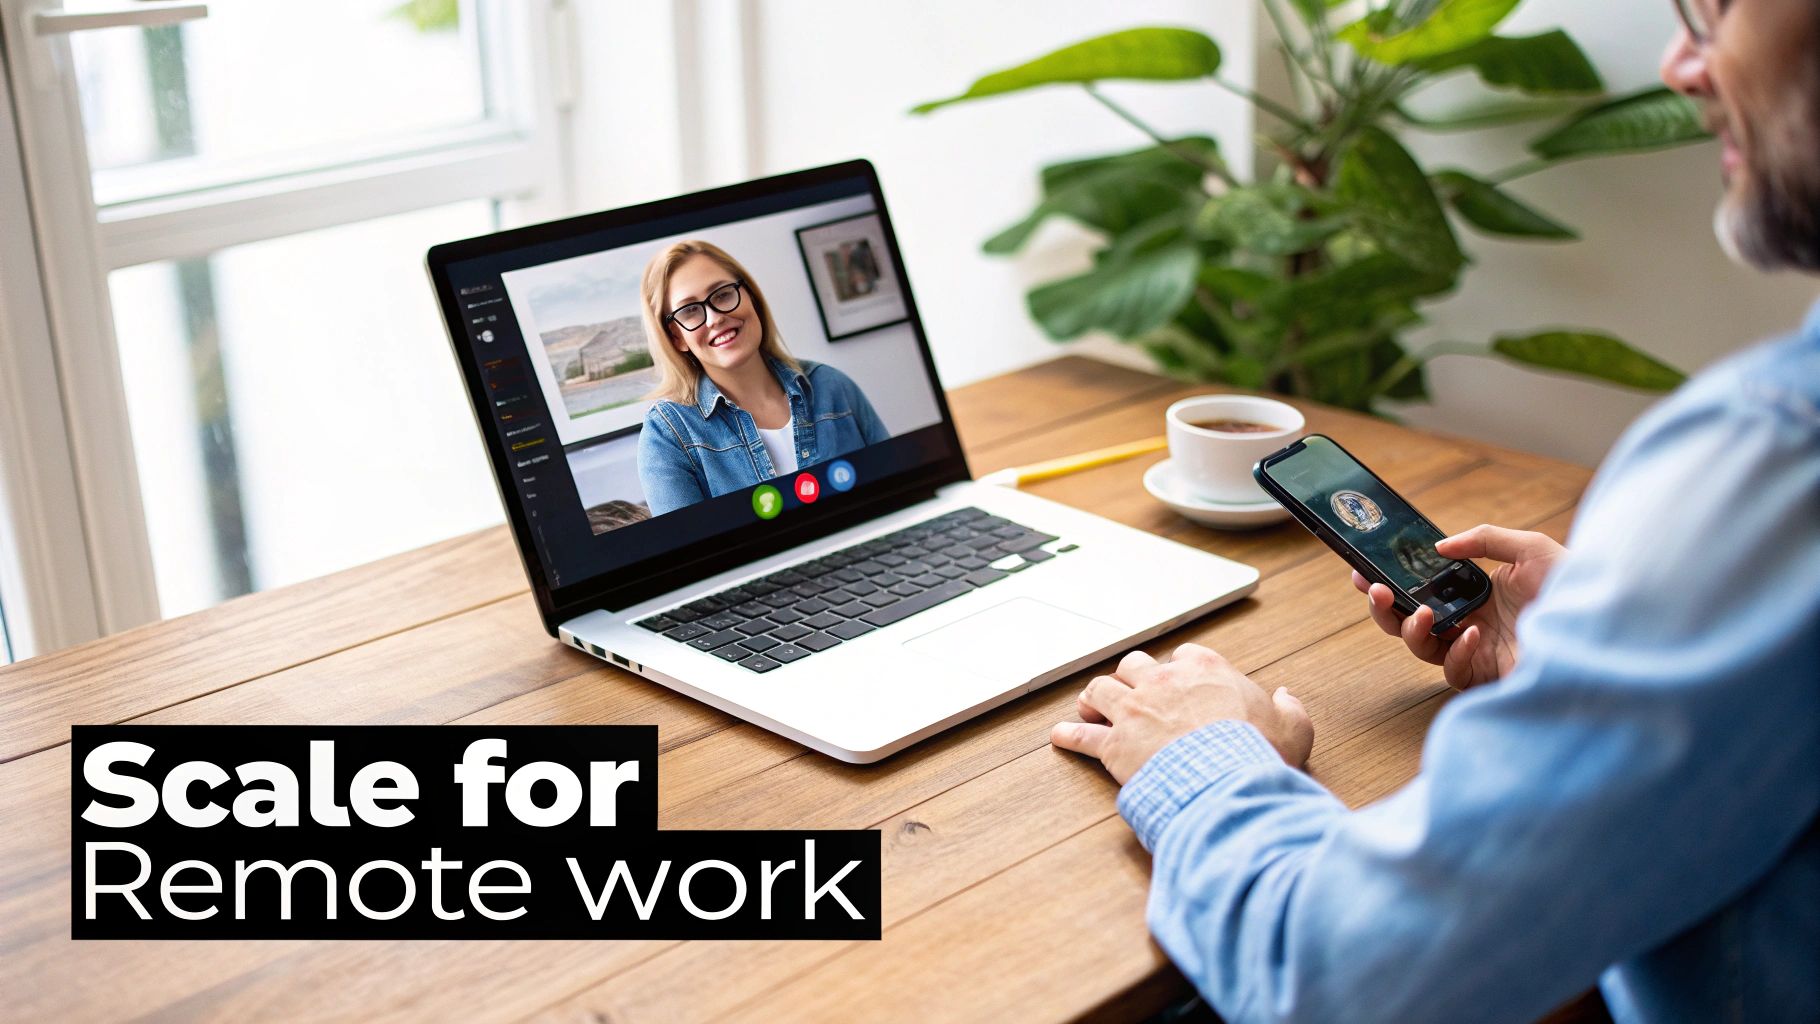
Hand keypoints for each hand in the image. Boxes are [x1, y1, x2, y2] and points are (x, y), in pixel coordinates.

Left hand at [1050, 644, 1313, 784]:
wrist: (1223, 779)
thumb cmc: (1258, 752)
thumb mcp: (1293, 726)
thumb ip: (1289, 709)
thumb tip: (1286, 697)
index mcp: (1205, 670)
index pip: (1185, 655)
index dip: (1180, 668)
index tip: (1180, 678)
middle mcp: (1163, 682)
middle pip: (1135, 666)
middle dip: (1132, 677)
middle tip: (1129, 691)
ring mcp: (1134, 711)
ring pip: (1101, 690)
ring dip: (1095, 698)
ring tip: (1090, 706)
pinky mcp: (1114, 744)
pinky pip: (1083, 736)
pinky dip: (1070, 736)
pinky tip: (1060, 736)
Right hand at [1354, 523, 1565, 689]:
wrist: (1608, 625)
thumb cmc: (1577, 585)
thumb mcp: (1529, 548)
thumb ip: (1483, 540)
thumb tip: (1439, 548)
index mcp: (1475, 595)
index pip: (1420, 592)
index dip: (1389, 584)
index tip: (1364, 572)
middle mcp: (1471, 624)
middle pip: (1409, 624)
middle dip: (1384, 609)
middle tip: (1376, 591)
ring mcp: (1478, 652)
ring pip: (1422, 649)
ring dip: (1413, 630)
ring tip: (1424, 613)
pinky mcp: (1490, 677)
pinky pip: (1454, 671)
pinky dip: (1457, 652)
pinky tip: (1473, 634)